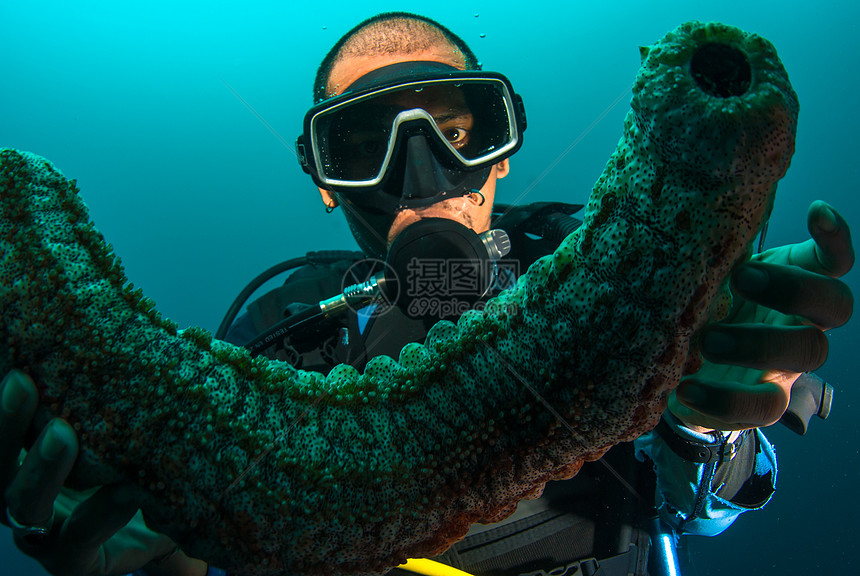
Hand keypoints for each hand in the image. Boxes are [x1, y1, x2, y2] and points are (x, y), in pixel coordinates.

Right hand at [1, 370, 205, 575]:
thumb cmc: (137, 466)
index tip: (9, 358)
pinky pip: (79, 538)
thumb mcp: (127, 427)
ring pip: (21, 503)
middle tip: (21, 382)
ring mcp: (42, 530)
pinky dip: (102, 511)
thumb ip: (127, 391)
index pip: (7, 427)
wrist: (167, 528)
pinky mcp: (72, 562)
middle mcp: (23, 491)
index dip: (0, 402)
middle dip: (3, 422)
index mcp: (29, 455)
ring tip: (63, 434)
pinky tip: (126, 488)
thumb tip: (167, 330)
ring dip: (40, 467)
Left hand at [670, 201, 853, 430]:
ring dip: (760, 343)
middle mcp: (800, 319)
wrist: (673, 363)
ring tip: (705, 340)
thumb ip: (708, 250)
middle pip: (836, 304)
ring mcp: (788, 362)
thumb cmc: (698, 302)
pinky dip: (726, 402)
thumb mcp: (702, 273)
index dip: (834, 237)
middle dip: (793, 288)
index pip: (831, 259)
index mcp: (791, 279)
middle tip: (739, 279)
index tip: (815, 210)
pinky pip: (765, 408)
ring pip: (810, 352)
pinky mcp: (765, 398)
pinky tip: (685, 389)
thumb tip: (689, 207)